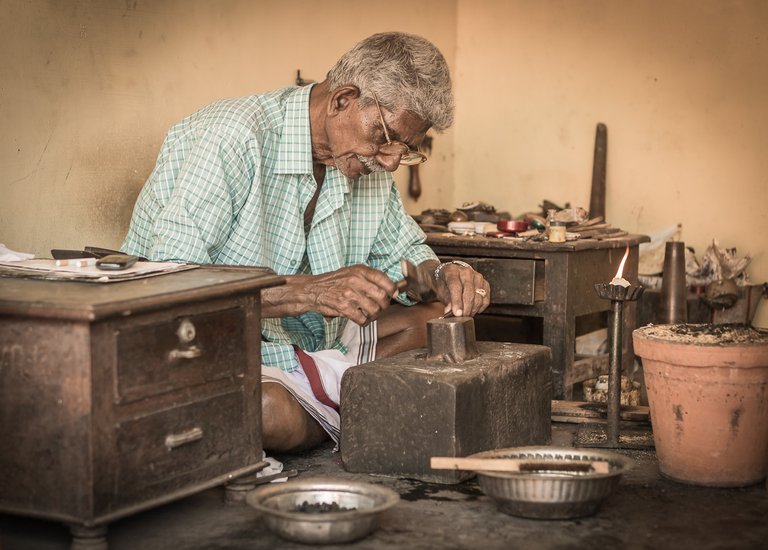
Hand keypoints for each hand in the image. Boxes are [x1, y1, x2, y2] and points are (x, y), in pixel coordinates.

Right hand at [262, 264, 399, 325]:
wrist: (312, 290)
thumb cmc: (334, 282)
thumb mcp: (352, 272)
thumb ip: (370, 278)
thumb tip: (394, 288)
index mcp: (360, 270)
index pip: (384, 280)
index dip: (392, 290)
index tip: (392, 295)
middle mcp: (355, 280)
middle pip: (382, 297)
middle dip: (384, 305)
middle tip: (379, 307)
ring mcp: (349, 294)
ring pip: (374, 309)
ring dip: (374, 315)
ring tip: (369, 314)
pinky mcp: (343, 307)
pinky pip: (362, 318)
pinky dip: (364, 322)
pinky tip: (360, 319)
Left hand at [433, 261, 489, 316]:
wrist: (450, 277)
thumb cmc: (444, 284)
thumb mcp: (441, 291)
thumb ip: (447, 301)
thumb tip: (450, 312)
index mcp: (452, 271)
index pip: (456, 286)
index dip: (457, 301)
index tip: (457, 313)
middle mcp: (466, 272)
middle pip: (469, 293)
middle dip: (466, 308)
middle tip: (462, 317)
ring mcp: (477, 276)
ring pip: (479, 297)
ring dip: (473, 309)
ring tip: (467, 314)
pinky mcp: (485, 283)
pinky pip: (486, 298)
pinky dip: (481, 307)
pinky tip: (474, 310)